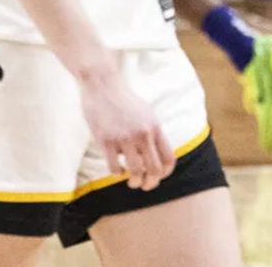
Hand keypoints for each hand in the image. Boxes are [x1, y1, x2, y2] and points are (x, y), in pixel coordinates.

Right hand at [78, 66, 176, 190]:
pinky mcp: (106, 140)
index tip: (158, 177)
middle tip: (144, 185)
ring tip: (131, 181)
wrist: (102, 85)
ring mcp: (124, 137)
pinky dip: (117, 173)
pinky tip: (117, 170)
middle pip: (154, 170)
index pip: (169, 158)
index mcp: (155, 127)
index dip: (165, 173)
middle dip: (151, 183)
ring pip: (135, 172)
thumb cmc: (124, 101)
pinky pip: (115, 168)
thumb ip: (152, 134)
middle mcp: (143, 133)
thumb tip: (156, 157)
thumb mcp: (146, 114)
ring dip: (134, 182)